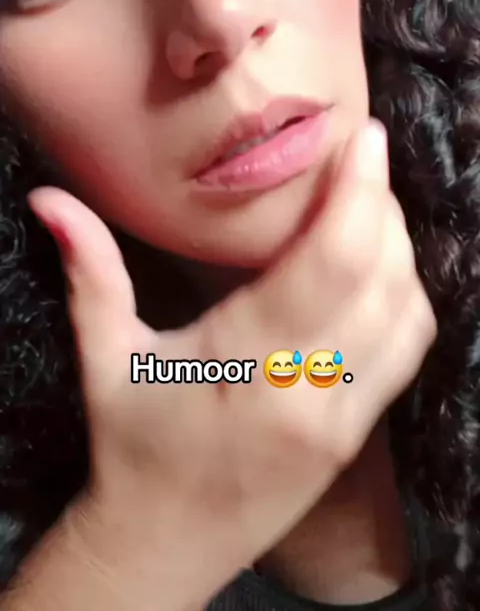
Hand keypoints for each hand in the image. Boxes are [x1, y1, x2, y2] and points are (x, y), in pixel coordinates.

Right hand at [28, 119, 435, 607]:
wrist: (165, 545)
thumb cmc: (130, 446)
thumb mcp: (106, 357)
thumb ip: (90, 271)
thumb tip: (49, 200)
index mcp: (245, 362)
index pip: (325, 263)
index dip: (356, 194)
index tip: (367, 139)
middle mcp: (307, 389)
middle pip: (378, 278)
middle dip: (383, 205)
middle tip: (366, 158)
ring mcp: (340, 417)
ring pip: (405, 313)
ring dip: (398, 248)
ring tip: (370, 204)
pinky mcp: (356, 435)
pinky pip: (407, 352)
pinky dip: (405, 297)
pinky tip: (379, 268)